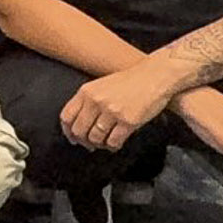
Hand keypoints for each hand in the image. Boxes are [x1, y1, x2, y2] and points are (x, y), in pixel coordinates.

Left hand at [60, 60, 181, 153]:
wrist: (155, 76)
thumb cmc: (132, 81)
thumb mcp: (101, 85)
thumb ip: (88, 101)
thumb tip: (79, 123)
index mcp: (87, 91)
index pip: (66, 116)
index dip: (68, 131)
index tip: (73, 138)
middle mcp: (96, 101)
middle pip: (79, 131)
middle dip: (84, 141)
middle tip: (90, 144)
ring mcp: (112, 112)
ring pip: (95, 138)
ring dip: (100, 144)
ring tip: (105, 142)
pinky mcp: (128, 121)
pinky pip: (113, 141)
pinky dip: (113, 146)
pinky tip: (116, 143)